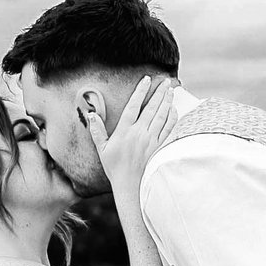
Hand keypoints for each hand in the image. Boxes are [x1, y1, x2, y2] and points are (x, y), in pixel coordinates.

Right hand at [84, 75, 175, 204]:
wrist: (129, 185)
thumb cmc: (114, 167)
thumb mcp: (102, 149)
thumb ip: (97, 130)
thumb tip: (91, 114)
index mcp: (124, 132)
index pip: (133, 106)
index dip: (140, 91)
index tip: (146, 80)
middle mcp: (139, 134)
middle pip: (151, 108)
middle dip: (159, 93)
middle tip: (165, 81)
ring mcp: (150, 140)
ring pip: (161, 117)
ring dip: (167, 102)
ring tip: (171, 90)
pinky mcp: (158, 147)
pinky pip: (168, 129)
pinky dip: (172, 118)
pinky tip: (174, 109)